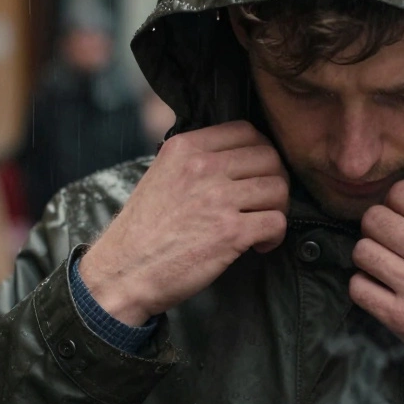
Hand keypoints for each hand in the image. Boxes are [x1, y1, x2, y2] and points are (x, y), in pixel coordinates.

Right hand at [79, 121, 288, 325]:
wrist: (124, 272)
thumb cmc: (143, 229)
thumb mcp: (161, 174)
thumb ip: (195, 159)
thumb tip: (235, 155)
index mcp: (186, 148)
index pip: (246, 131)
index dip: (261, 151)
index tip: (257, 173)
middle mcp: (203, 167)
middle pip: (269, 157)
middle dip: (274, 180)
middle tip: (264, 202)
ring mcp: (219, 199)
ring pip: (278, 188)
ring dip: (277, 208)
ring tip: (261, 224)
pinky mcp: (231, 232)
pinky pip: (277, 222)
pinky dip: (275, 235)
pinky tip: (259, 244)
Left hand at [350, 181, 403, 401]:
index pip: (402, 192)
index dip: (397, 201)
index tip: (402, 213)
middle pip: (374, 218)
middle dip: (378, 226)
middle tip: (388, 239)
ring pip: (362, 251)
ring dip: (369, 256)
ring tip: (383, 264)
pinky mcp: (400, 318)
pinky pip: (358, 288)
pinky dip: (364, 287)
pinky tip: (379, 289)